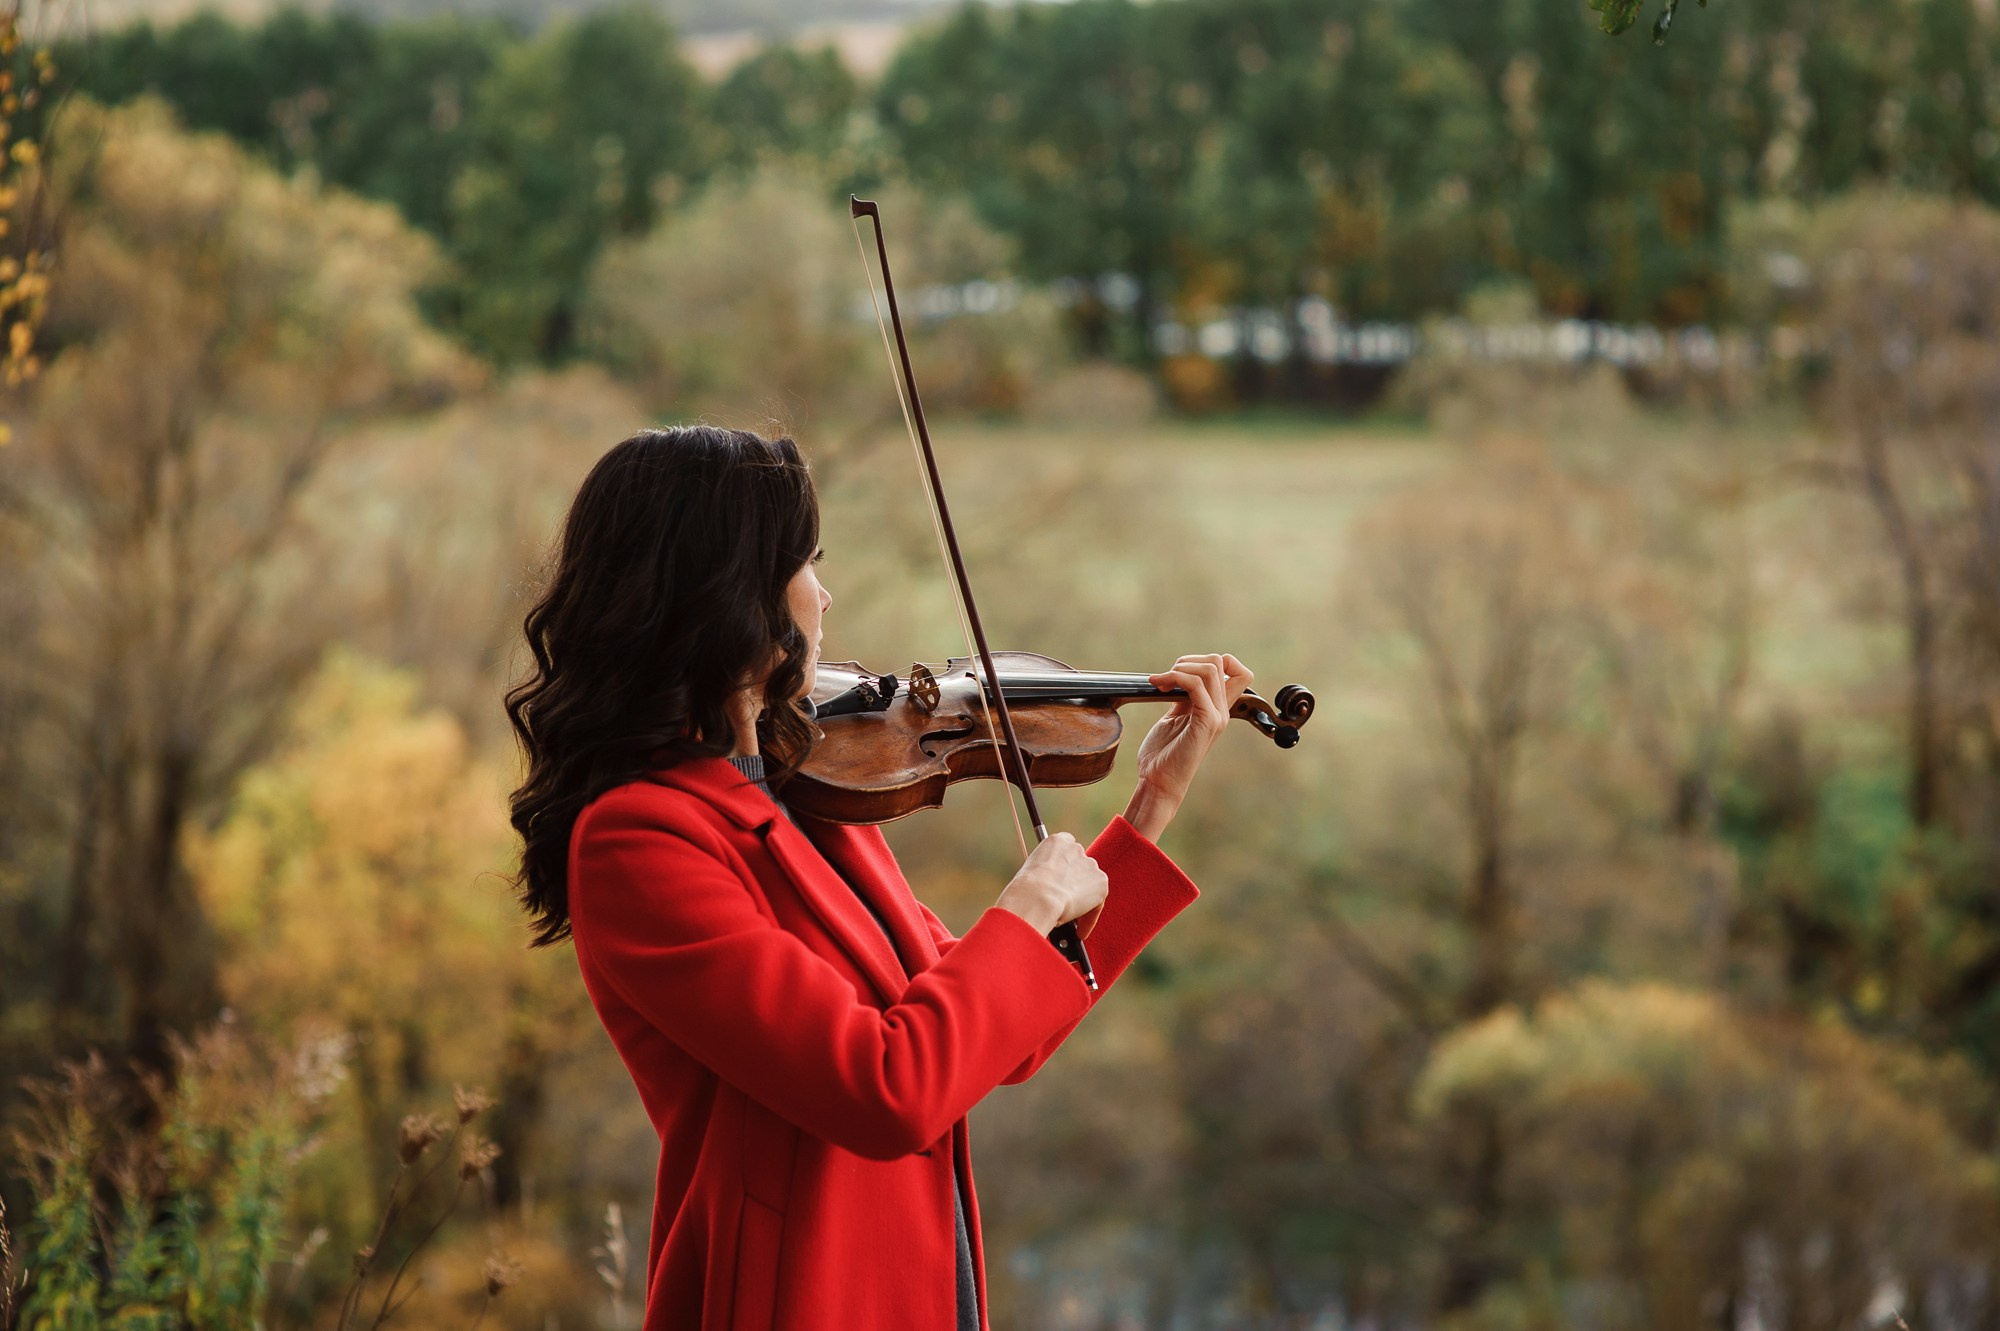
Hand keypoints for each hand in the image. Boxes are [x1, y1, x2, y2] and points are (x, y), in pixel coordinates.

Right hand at [994, 832, 1108, 937]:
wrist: (1037, 897)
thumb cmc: (1025, 890)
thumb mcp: (1031, 875)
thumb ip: (1046, 876)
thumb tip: (1050, 891)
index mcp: (1057, 841)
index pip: (1066, 851)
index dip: (1063, 869)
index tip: (1059, 883)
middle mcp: (1076, 848)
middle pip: (1080, 868)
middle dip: (1074, 885)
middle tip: (1066, 904)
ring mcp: (1090, 865)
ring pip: (1089, 885)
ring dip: (1082, 901)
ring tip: (1072, 920)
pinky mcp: (1101, 883)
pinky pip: (1097, 904)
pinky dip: (1089, 919)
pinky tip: (1079, 931)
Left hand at [1124, 653, 1254, 840]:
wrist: (1158, 783)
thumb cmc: (1163, 755)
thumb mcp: (1175, 717)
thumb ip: (1183, 698)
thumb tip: (1180, 676)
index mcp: (1216, 709)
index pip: (1238, 671)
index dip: (1216, 660)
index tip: (1184, 671)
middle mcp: (1221, 711)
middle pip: (1221, 661)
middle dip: (1188, 661)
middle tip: (1165, 678)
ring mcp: (1216, 717)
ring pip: (1210, 669)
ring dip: (1179, 668)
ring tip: (1159, 682)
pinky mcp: (1205, 723)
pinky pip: (1196, 686)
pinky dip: (1175, 678)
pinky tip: (1159, 685)